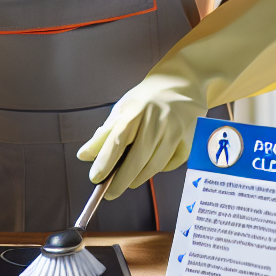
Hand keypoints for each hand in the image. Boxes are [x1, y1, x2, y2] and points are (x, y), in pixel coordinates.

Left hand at [77, 0, 275, 200]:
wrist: (183, 82)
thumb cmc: (147, 97)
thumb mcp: (123, 108)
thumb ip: (104, 133)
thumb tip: (84, 156)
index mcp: (136, 110)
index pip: (117, 141)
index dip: (105, 162)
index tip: (95, 178)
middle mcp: (157, 121)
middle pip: (137, 159)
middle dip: (121, 180)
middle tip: (108, 193)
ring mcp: (176, 131)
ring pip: (154, 166)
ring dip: (137, 178)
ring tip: (125, 182)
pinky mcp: (190, 140)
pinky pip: (171, 164)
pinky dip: (157, 169)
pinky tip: (148, 167)